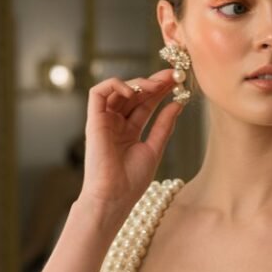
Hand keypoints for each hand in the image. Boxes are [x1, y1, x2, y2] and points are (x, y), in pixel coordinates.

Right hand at [78, 68, 183, 216]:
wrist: (114, 196)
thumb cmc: (131, 181)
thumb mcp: (154, 148)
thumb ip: (164, 126)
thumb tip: (178, 104)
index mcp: (129, 132)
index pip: (145, 104)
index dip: (160, 91)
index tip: (177, 82)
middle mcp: (116, 124)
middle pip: (134, 94)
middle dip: (153, 82)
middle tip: (172, 75)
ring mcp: (104, 121)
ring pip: (118, 90)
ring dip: (138, 82)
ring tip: (156, 85)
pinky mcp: (93, 121)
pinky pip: (98, 93)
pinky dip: (115, 85)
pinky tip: (133, 92)